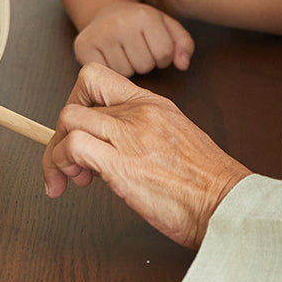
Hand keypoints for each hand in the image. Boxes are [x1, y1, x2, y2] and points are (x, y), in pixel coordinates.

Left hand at [43, 63, 250, 246]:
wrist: (225, 203)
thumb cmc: (206, 184)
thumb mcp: (177, 140)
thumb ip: (145, 133)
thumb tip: (114, 146)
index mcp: (153, 104)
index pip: (97, 78)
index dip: (78, 102)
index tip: (80, 131)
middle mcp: (139, 113)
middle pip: (76, 100)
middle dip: (61, 132)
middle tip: (70, 163)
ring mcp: (130, 136)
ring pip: (68, 119)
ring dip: (56, 151)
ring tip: (69, 178)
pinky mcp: (121, 165)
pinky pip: (74, 147)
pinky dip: (62, 164)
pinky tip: (71, 184)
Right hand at [73, 1, 194, 75]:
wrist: (106, 12)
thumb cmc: (139, 23)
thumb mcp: (166, 26)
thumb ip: (183, 44)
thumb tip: (183, 64)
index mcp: (145, 15)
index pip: (165, 54)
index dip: (163, 56)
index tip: (153, 46)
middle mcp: (120, 23)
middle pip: (145, 65)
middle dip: (145, 61)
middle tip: (136, 48)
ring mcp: (100, 35)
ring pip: (126, 72)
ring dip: (128, 67)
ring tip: (124, 51)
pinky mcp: (83, 47)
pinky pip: (107, 74)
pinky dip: (111, 70)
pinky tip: (110, 56)